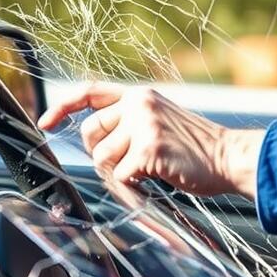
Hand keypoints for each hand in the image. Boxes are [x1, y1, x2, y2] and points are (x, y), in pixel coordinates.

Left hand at [37, 83, 262, 198]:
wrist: (231, 157)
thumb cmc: (196, 147)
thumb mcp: (161, 119)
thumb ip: (130, 121)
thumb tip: (95, 142)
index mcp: (140, 95)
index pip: (89, 92)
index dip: (63, 106)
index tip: (46, 121)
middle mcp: (139, 104)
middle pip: (90, 133)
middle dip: (100, 154)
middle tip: (126, 163)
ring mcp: (144, 125)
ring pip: (104, 158)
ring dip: (120, 171)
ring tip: (149, 169)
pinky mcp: (150, 150)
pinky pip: (122, 176)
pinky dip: (135, 184)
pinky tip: (157, 178)